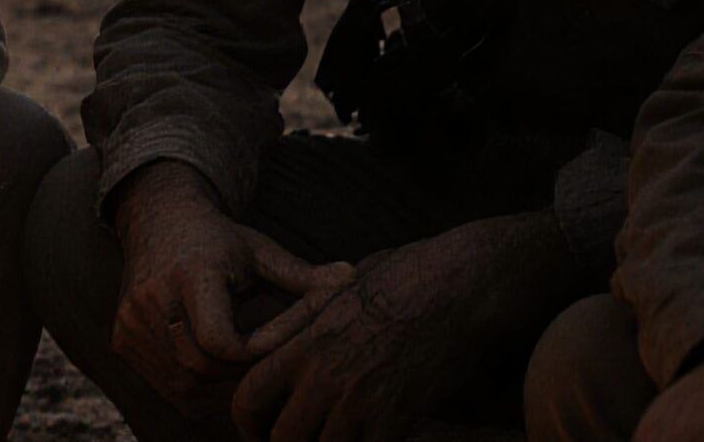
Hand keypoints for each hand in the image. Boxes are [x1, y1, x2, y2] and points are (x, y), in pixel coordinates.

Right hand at [110, 162, 351, 409]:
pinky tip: (222, 378)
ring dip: (222, 390)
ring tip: (252, 378)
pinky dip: (198, 390)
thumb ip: (303, 276)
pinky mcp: (122, 338)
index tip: (281, 339)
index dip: (257, 353)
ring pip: (184, 384)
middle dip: (243, 377)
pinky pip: (167, 385)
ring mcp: (131, 322)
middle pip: (203, 368)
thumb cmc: (218, 240)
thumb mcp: (260, 252)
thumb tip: (355, 279)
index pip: (221, 342)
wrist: (157, 220)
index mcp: (189, 273)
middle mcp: (152, 298)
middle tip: (275, 372)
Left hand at [229, 216, 534, 441]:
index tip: (264, 429)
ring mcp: (359, 401)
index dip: (249, 423)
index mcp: (301, 345)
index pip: (247, 398)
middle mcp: (322, 378)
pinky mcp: (397, 418)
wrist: (456, 286)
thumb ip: (307, 323)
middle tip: (305, 440)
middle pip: (283, 439)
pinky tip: (380, 436)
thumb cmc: (402, 278)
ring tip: (341, 437)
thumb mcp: (338, 291)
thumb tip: (287, 335)